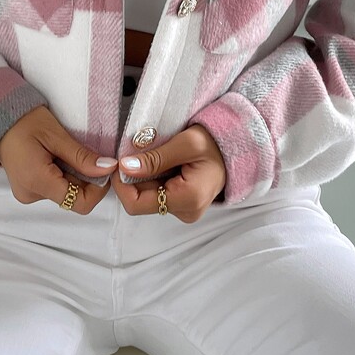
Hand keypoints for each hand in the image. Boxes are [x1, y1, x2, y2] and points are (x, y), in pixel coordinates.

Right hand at [0, 106, 116, 212]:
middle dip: (86, 178)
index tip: (103, 168)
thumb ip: (82, 157)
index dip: (98, 189)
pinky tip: (58, 156)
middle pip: (73, 198)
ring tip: (66, 151)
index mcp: (38, 182)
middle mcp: (31, 194)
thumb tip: (107, 168)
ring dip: (75, 175)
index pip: (79, 203)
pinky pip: (55, 187)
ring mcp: (28, 193)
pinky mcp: (28, 188)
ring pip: (65, 193)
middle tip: (85, 153)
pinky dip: (63, 174)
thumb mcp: (56, 136)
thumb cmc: (23, 121)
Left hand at [109, 123, 225, 222]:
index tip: (119, 161)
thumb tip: (125, 167)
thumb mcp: (186, 143)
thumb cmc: (215, 143)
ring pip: (147, 196)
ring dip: (143, 176)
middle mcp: (186, 212)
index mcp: (187, 199)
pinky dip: (153, 177)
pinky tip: (162, 162)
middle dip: (133, 177)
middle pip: (140, 200)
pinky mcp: (183, 204)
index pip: (136, 204)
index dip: (121, 184)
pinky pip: (157, 194)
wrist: (235, 148)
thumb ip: (155, 158)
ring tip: (154, 154)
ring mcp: (185, 210)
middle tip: (135, 152)